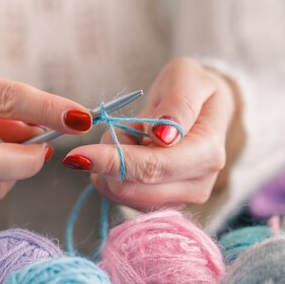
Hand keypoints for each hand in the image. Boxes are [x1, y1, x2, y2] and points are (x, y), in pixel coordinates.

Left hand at [62, 57, 244, 210]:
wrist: (204, 109)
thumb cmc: (194, 89)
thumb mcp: (188, 78)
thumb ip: (178, 104)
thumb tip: (163, 136)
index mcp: (207, 153)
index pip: (153, 167)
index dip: (113, 161)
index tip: (77, 153)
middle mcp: (197, 185)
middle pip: (134, 190)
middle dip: (109, 160)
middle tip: (113, 129)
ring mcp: (180, 199)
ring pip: (123, 196)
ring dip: (110, 166)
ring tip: (129, 136)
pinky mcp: (162, 205)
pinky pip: (122, 197)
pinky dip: (113, 174)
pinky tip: (128, 152)